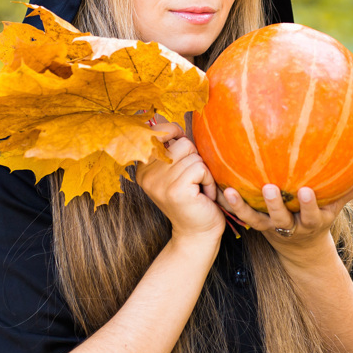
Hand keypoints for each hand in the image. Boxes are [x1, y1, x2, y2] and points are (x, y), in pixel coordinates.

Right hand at [134, 120, 224, 241]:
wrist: (197, 233)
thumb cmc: (193, 199)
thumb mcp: (177, 171)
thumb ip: (171, 149)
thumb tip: (168, 119)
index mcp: (143, 167)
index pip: (157, 131)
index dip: (175, 134)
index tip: (183, 152)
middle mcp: (146, 173)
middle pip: (182, 143)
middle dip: (196, 160)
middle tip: (193, 182)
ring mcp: (159, 182)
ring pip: (193, 156)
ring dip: (204, 173)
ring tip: (198, 189)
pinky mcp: (175, 190)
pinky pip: (201, 168)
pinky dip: (208, 181)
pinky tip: (203, 196)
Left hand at [219, 166, 352, 262]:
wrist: (300, 247)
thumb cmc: (320, 214)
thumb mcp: (337, 206)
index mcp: (313, 221)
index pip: (313, 214)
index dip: (309, 205)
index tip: (305, 190)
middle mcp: (291, 226)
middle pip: (282, 218)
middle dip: (276, 205)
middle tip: (269, 188)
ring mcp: (272, 227)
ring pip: (257, 219)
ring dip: (244, 207)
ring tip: (233, 192)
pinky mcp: (257, 225)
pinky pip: (242, 215)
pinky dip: (231, 204)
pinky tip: (221, 189)